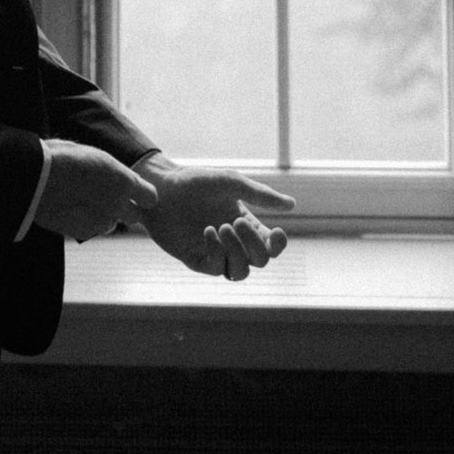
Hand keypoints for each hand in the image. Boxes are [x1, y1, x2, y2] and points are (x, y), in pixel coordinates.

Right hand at [33, 140, 158, 242]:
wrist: (35, 177)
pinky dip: (84, 223)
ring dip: (102, 216)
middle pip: (133, 216)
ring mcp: (100, 221)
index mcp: (123, 180)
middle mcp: (117, 204)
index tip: (134, 192)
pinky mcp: (82, 233)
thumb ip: (109, 170)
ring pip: (110, 224)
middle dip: (123, 209)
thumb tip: (112, 172)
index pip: (150, 197)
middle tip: (105, 196)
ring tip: (81, 200)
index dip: (142, 195)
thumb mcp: (93, 155)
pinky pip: (90, 230)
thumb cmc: (62, 157)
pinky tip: (69, 209)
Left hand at [135, 155, 294, 280]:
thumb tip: (292, 204)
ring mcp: (216, 253)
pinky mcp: (197, 260)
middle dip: (253, 244)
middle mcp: (234, 243)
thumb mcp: (230, 182)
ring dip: (236, 252)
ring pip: (241, 271)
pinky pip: (217, 268)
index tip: (278, 232)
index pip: (270, 245)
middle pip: (260, 261)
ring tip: (221, 227)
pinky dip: (217, 252)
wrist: (161, 188)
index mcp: (246, 224)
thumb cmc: (195, 182)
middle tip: (236, 221)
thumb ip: (260, 195)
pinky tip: (208, 232)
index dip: (278, 245)